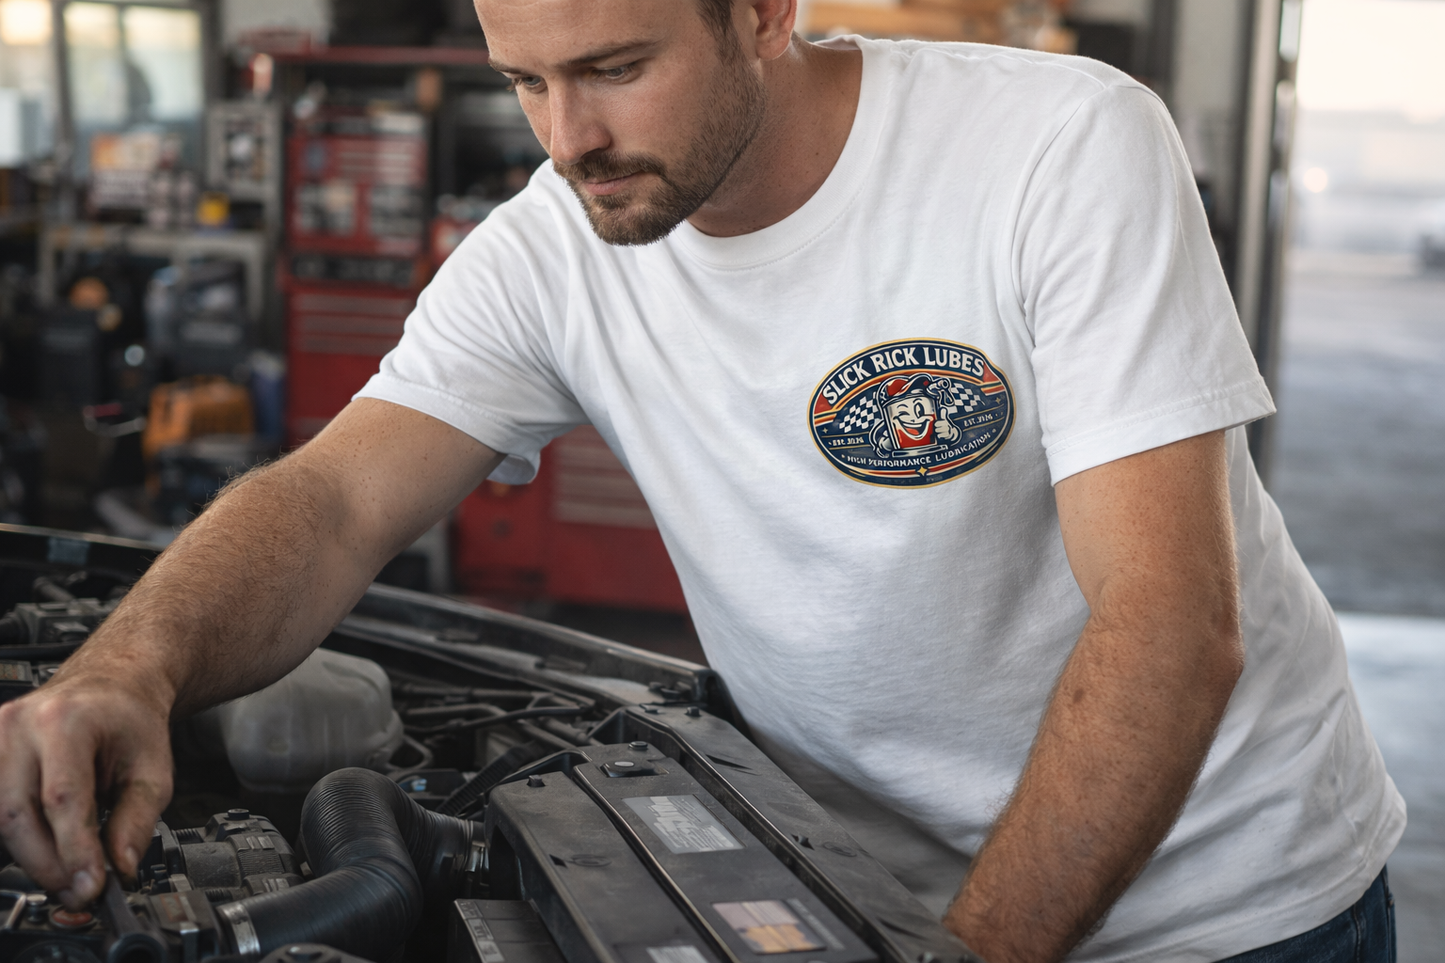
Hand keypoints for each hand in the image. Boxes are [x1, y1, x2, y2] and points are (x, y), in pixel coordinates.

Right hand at [0, 673, 173, 907]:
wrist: (112, 685)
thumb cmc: (130, 720)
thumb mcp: (153, 768)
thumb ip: (137, 819)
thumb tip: (121, 867)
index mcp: (66, 720)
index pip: (62, 797)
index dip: (74, 850)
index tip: (90, 886)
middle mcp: (20, 724)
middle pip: (19, 814)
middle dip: (50, 863)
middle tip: (80, 890)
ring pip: (1, 817)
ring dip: (31, 855)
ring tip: (67, 873)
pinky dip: (17, 836)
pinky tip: (44, 849)